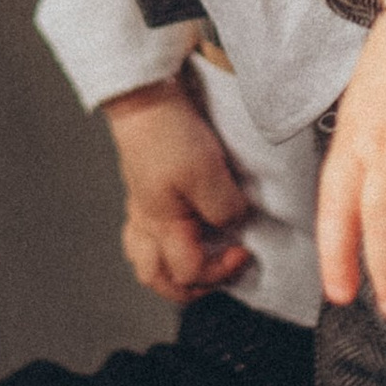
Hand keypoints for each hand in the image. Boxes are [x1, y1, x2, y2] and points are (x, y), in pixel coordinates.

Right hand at [102, 73, 255, 303]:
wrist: (144, 97)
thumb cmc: (169, 134)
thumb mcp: (208, 175)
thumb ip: (225, 210)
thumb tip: (233, 224)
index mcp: (161, 225)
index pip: (188, 272)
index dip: (221, 271)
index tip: (244, 251)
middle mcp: (146, 222)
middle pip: (156, 278)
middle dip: (188, 288)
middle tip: (217, 277)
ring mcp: (141, 206)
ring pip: (144, 257)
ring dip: (168, 269)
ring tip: (195, 262)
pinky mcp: (143, 188)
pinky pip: (144, 231)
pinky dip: (161, 242)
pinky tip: (180, 229)